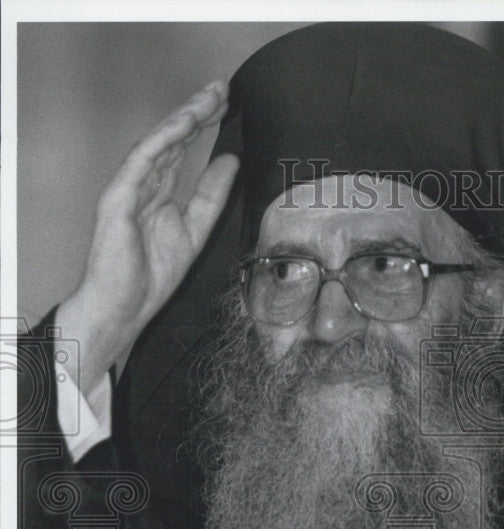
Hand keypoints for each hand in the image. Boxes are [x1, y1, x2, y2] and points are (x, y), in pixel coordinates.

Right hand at [56, 82, 239, 395]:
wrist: (123, 309)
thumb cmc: (150, 279)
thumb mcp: (195, 231)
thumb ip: (211, 196)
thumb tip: (231, 161)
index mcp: (157, 195)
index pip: (181, 152)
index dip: (202, 127)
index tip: (228, 107)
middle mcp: (141, 186)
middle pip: (170, 140)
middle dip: (196, 113)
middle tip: (222, 90)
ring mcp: (127, 189)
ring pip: (157, 143)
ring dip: (183, 118)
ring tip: (208, 99)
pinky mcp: (117, 198)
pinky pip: (142, 161)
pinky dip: (163, 140)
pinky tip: (183, 124)